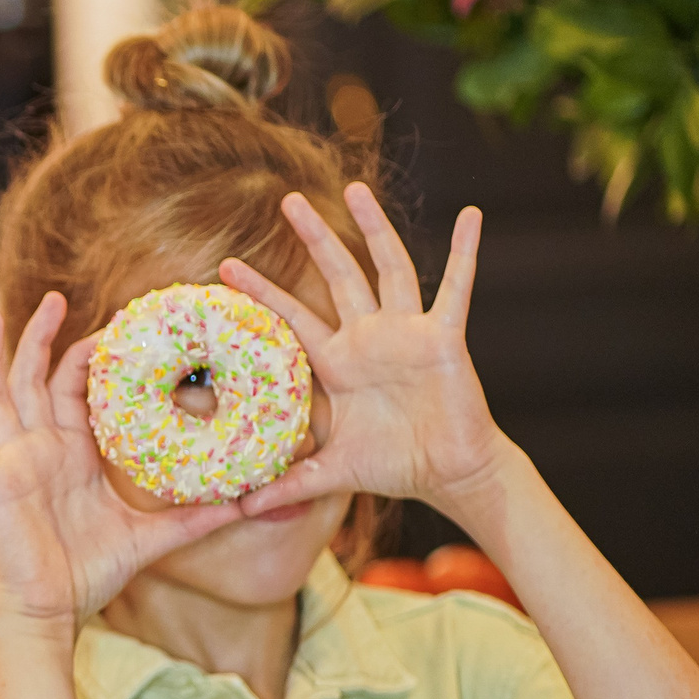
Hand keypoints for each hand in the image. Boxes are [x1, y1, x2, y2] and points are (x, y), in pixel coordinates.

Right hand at [0, 292, 238, 633]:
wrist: (51, 611)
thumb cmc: (90, 573)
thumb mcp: (150, 537)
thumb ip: (194, 518)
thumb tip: (247, 504)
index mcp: (70, 452)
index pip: (77, 388)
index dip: (90, 355)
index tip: (115, 326)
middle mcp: (37, 448)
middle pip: (34, 376)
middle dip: (41, 335)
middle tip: (55, 296)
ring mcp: (12, 461)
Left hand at [220, 183, 512, 517]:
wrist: (449, 474)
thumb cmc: (395, 465)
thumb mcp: (333, 473)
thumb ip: (288, 484)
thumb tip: (237, 510)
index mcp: (339, 362)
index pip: (291, 318)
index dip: (262, 292)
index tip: (226, 265)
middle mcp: (369, 338)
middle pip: (336, 275)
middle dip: (314, 238)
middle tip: (286, 199)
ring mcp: (407, 333)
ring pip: (388, 267)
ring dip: (376, 227)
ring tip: (357, 188)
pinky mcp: (444, 339)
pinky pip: (456, 289)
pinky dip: (465, 253)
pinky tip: (471, 217)